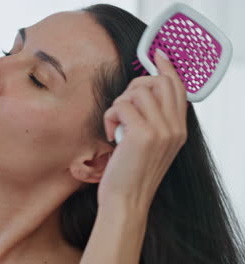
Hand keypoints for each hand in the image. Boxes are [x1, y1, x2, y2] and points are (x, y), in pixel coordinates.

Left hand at [98, 49, 187, 210]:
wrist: (126, 201)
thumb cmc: (132, 174)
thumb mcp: (152, 147)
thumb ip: (155, 121)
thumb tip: (143, 93)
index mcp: (179, 130)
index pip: (178, 89)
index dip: (167, 68)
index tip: (158, 55)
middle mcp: (174, 128)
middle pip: (158, 82)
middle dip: (134, 86)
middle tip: (121, 106)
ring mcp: (161, 130)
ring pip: (137, 91)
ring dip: (118, 105)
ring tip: (115, 125)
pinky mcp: (142, 134)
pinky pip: (121, 105)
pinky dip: (110, 116)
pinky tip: (111, 134)